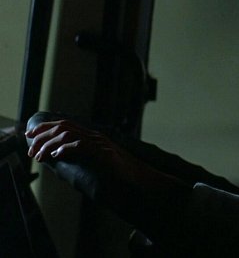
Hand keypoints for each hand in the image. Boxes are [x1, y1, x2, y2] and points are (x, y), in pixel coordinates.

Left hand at [25, 118, 186, 227]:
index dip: (47, 128)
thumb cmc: (122, 176)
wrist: (142, 180)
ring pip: (69, 134)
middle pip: (64, 126)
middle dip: (43, 134)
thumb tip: (61, 161)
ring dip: (49, 144)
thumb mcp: (99, 164)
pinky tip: (56, 155)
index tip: (32, 135)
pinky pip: (81, 145)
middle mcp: (97, 137)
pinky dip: (65, 149)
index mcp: (95, 138)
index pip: (67, 125)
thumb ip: (83, 158)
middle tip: (30, 145)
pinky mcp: (104, 153)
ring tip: (39, 155)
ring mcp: (101, 144)